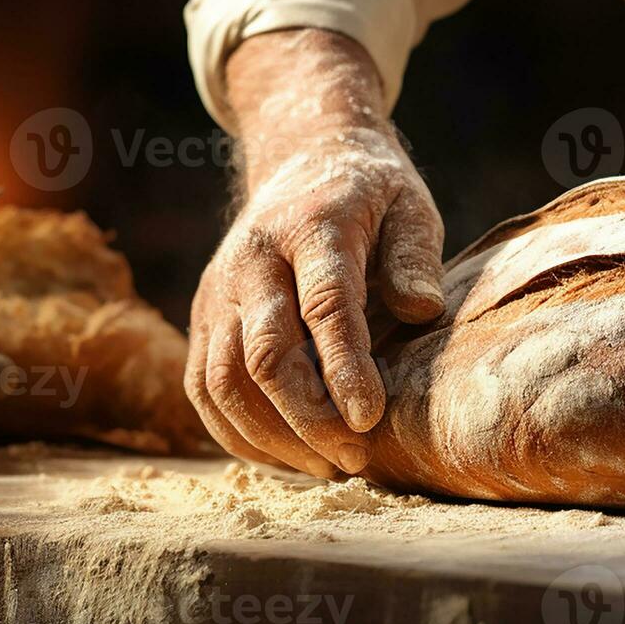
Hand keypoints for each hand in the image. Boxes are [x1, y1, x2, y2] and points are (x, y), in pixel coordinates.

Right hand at [186, 30, 445, 478]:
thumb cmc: (370, 195)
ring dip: (272, 436)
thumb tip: (421, 311)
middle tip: (355, 459)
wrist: (300, 157)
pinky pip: (203, 387)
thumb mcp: (409, 206)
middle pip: (265, 353)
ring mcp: (219, 290)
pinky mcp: (203, 316)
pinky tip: (285, 456)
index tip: (369, 420)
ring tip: (327, 466)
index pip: (323, 304)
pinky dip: (237, 432)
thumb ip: (416, 257)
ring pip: (224, 380)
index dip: (344, 367)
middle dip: (308, 418)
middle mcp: (253, 259)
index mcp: (312, 227)